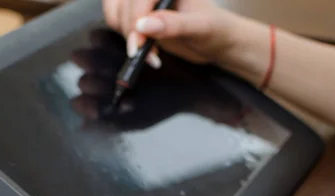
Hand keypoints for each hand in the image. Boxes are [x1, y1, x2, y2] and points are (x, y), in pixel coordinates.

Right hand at [103, 0, 238, 64]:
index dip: (136, 15)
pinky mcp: (139, 14)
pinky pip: (117, 20)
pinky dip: (125, 37)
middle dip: (130, 30)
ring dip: (125, 34)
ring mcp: (146, 2)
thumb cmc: (217, 31)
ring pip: (116, 10)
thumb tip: (143, 26)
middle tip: (143, 52)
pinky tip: (144, 50)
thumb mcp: (200, 28)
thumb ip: (173, 25)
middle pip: (124, 3)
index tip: (139, 41)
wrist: (218, 42)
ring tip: (145, 53)